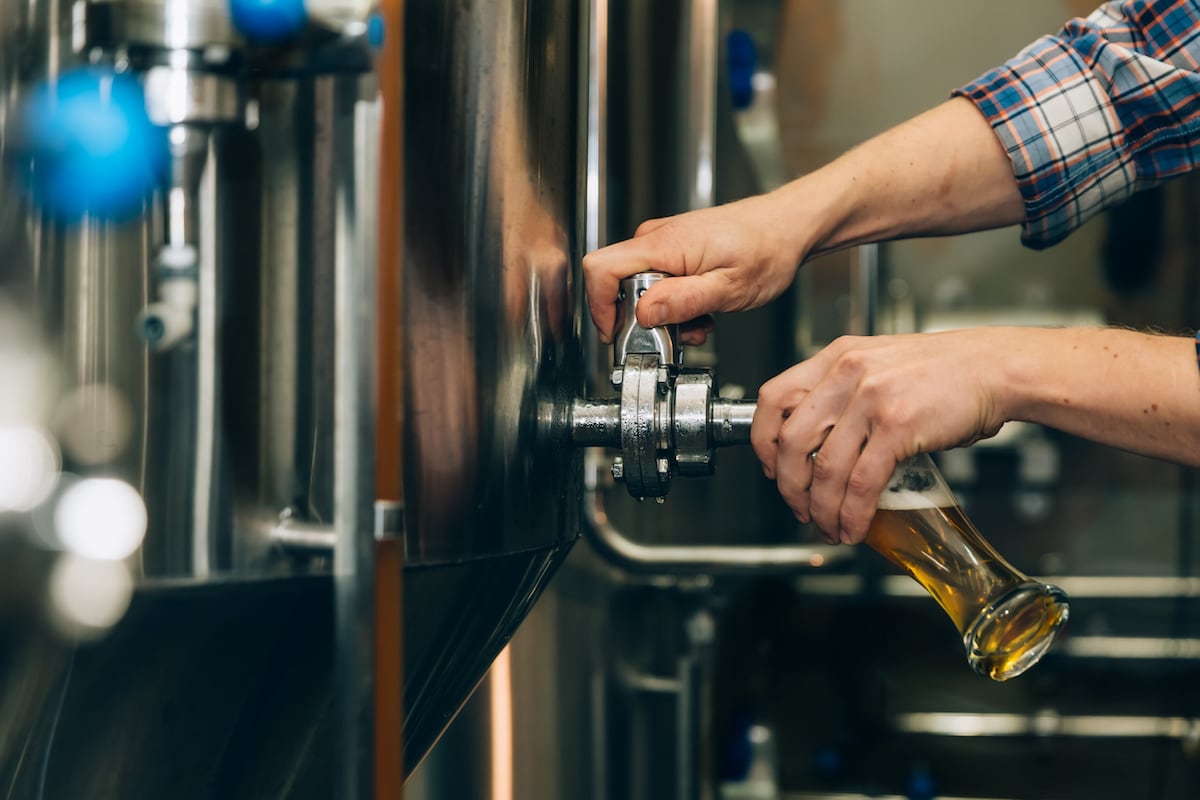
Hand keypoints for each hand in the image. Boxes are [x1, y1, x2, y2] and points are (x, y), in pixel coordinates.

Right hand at [582, 189, 812, 342]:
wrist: (788, 227)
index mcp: (663, 245)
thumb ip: (683, 301)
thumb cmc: (767, 248)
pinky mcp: (672, 252)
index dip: (600, 307)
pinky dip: (675, 306)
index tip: (616, 335)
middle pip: (617, 286)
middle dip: (644, 320)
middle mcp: (655, 239)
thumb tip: (643, 313)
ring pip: (639, 291)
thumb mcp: (728, 288)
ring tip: (699, 322)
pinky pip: (656, 285)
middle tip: (678, 333)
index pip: (600, 269)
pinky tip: (701, 310)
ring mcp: (662, 244)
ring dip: (665, 317)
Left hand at [751, 330, 1006, 544]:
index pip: (773, 398)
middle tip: (800, 508)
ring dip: (821, 509)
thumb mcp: (879, 365)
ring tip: (829, 526)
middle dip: (790, 487)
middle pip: (791, 441)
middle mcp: (847, 373)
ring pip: (824, 468)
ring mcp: (871, 399)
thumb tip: (820, 442)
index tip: (770, 467)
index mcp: (836, 358)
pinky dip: (853, 513)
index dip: (763, 441)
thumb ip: (845, 393)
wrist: (997, 367)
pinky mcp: (898, 426)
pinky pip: (862, 482)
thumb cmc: (945, 372)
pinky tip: (854, 526)